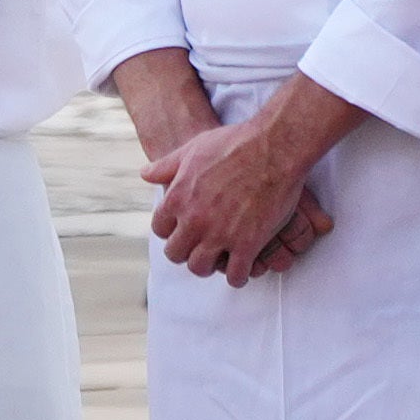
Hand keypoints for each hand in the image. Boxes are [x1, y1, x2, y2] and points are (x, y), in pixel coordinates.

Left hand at [150, 88, 340, 285]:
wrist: (274, 147)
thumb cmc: (234, 143)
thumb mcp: (193, 148)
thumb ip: (167, 165)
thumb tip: (145, 173)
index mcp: (178, 198)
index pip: (161, 230)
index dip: (171, 231)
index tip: (183, 230)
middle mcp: (194, 220)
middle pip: (176, 254)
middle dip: (186, 252)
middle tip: (199, 248)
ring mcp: (220, 234)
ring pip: (201, 268)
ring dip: (208, 266)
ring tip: (218, 259)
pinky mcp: (248, 243)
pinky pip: (235, 275)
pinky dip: (237, 276)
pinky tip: (242, 267)